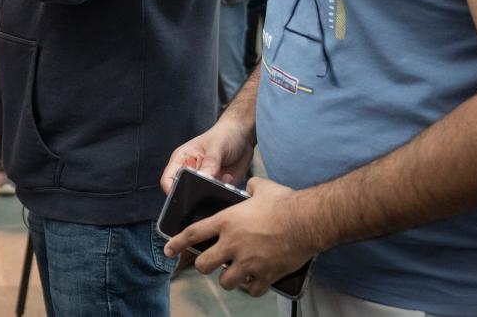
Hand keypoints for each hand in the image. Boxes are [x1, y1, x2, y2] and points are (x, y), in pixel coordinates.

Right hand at [161, 116, 255, 192]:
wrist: (242, 136)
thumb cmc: (225, 134)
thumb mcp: (216, 146)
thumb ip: (210, 163)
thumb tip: (203, 179)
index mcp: (182, 159)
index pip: (167, 180)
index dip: (172, 190)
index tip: (185, 195)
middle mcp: (190, 172)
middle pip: (183, 191)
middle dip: (194, 194)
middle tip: (209, 185)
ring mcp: (204, 180)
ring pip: (201, 197)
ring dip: (211, 194)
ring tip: (223, 178)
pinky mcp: (217, 187)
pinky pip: (217, 197)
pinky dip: (223, 194)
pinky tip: (230, 181)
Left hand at [163, 177, 316, 296]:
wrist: (307, 221)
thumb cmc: (285, 202)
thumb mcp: (262, 187)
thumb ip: (250, 187)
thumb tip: (250, 187)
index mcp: (227, 222)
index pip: (194, 234)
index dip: (178, 243)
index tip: (169, 250)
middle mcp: (233, 244)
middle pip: (204, 264)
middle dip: (203, 265)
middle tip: (209, 263)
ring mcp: (248, 262)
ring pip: (225, 282)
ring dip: (228, 279)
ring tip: (234, 274)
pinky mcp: (265, 275)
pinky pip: (252, 290)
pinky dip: (252, 287)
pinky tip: (255, 281)